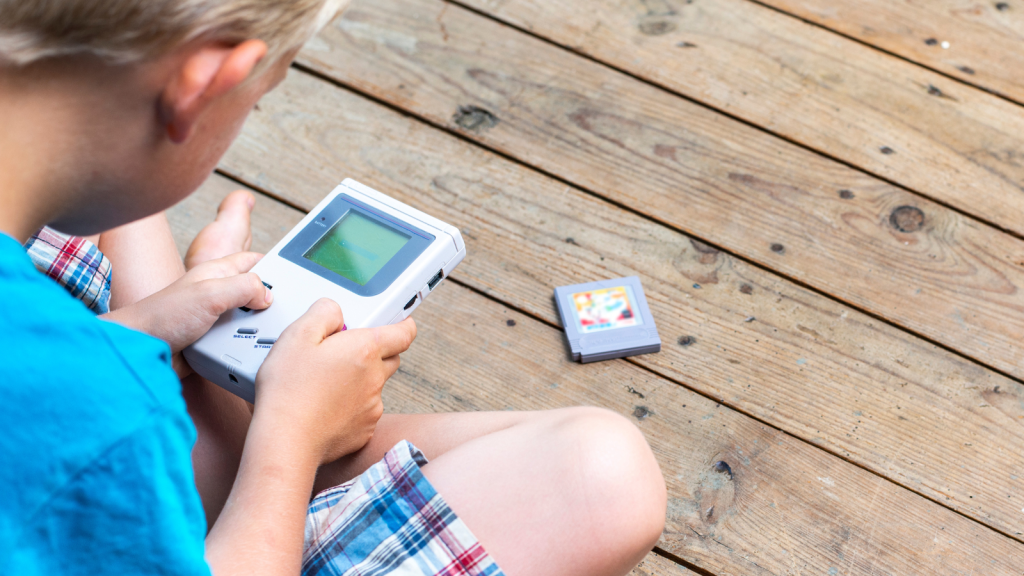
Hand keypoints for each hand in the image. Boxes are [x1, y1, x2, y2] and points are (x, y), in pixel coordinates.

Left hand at [102, 252, 271, 375]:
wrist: (139, 350)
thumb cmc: (161, 316)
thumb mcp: (210, 293)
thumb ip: (244, 287)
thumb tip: (267, 294)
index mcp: (216, 273)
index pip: (253, 261)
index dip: (273, 266)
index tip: (292, 277)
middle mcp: (216, 293)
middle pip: (255, 293)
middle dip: (269, 303)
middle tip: (281, 313)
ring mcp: (213, 318)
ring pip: (248, 320)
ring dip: (255, 329)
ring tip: (262, 334)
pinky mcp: (210, 341)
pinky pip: (236, 342)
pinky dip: (243, 347)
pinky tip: (247, 351)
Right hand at [253, 298, 416, 463]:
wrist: (285, 440)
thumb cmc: (289, 390)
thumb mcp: (297, 335)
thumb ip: (323, 314)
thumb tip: (335, 311)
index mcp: (365, 350)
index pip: (404, 332)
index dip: (403, 323)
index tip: (398, 321)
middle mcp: (375, 378)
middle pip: (391, 358)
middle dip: (376, 351)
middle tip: (346, 350)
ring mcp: (372, 407)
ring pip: (375, 386)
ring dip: (360, 380)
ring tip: (326, 382)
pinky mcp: (363, 431)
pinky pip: (364, 412)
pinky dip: (351, 406)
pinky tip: (325, 406)